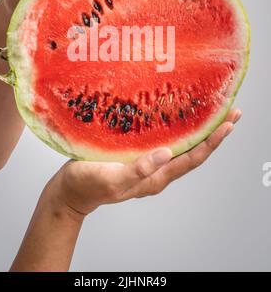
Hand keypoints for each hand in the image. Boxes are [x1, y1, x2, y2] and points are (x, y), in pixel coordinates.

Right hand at [46, 109, 241, 219]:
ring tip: (212, 112)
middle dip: (214, 133)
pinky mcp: (138, 155)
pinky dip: (179, 129)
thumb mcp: (112, 179)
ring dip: (199, 130)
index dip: (213, 142)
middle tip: (231, 112)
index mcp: (156, 177)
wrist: (70, 191)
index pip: (193, 158)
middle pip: (194, 151)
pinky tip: (178, 116)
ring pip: (182, 146)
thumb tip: (167, 153)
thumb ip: (139, 169)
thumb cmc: (88, 184)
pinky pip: (166, 141)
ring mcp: (149, 163)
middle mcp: (158, 170)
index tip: (229, 124)